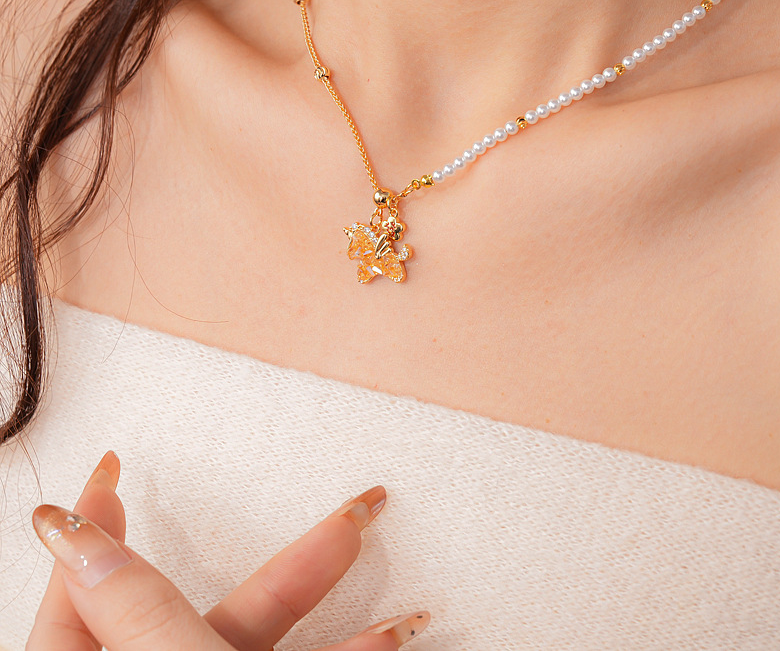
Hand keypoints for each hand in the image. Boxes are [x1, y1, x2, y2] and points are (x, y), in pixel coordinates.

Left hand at [27, 452, 429, 649]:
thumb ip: (131, 609)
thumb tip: (68, 531)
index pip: (80, 586)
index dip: (96, 519)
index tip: (112, 463)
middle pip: (197, 605)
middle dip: (282, 553)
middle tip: (291, 492)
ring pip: (258, 635)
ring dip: (320, 589)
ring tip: (368, 534)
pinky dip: (347, 649)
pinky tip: (395, 631)